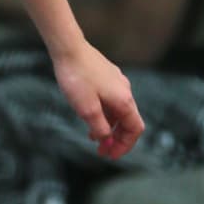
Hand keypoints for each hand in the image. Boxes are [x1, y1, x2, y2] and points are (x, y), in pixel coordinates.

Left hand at [51, 41, 144, 159]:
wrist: (69, 49)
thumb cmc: (77, 78)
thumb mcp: (87, 109)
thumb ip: (100, 127)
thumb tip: (106, 138)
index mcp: (124, 101)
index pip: (135, 129)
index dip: (125, 146)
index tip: (110, 155)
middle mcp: (125, 91)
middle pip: (128, 121)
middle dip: (116, 139)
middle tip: (102, 151)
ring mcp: (116, 82)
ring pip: (118, 111)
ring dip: (109, 127)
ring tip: (92, 137)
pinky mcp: (107, 76)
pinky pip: (110, 101)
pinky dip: (104, 114)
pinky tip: (90, 117)